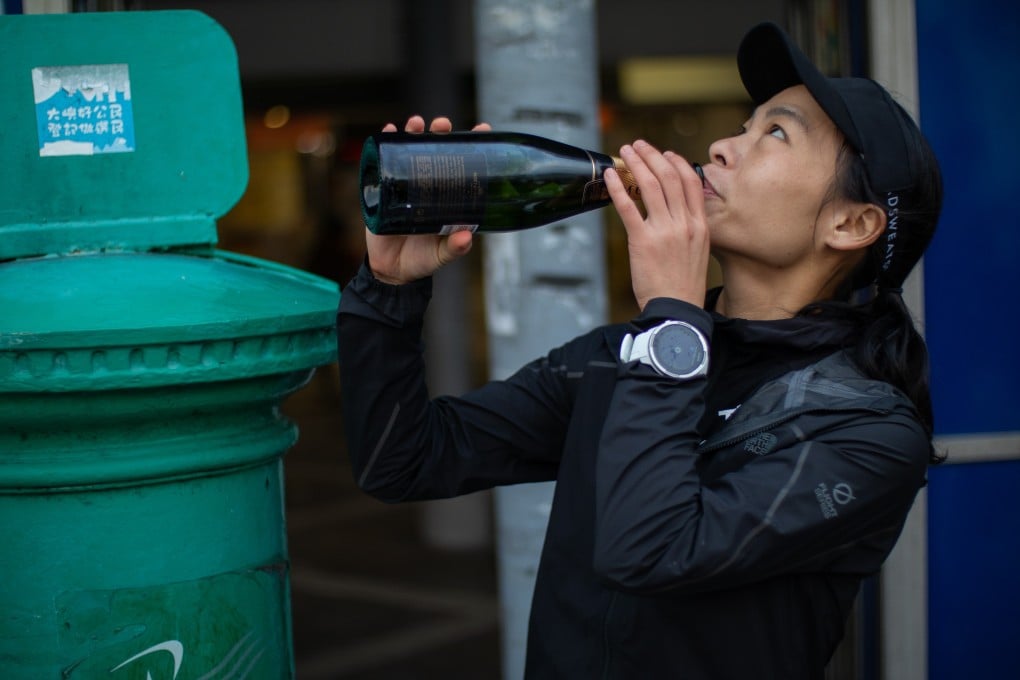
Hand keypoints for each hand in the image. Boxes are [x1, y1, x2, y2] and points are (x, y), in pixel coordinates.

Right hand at [365, 115, 491, 284]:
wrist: (391, 271)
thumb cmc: (422, 259)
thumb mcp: (441, 255)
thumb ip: (454, 248)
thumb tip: (467, 237)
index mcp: (447, 196)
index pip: (462, 164)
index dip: (471, 145)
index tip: (482, 128)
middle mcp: (428, 185)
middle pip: (435, 150)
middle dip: (440, 132)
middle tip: (442, 125)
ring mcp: (405, 185)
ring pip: (410, 151)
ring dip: (413, 132)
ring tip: (416, 123)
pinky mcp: (384, 190)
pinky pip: (383, 163)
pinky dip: (384, 145)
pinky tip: (388, 131)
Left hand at [604, 140, 709, 310]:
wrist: (676, 311)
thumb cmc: (683, 286)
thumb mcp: (698, 252)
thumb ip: (690, 229)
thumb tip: (677, 212)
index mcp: (700, 225)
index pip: (690, 182)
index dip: (677, 162)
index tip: (665, 153)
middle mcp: (684, 224)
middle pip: (669, 177)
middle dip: (652, 155)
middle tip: (638, 145)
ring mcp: (664, 231)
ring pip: (650, 186)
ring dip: (635, 164)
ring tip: (624, 152)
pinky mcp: (643, 241)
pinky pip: (628, 207)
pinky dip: (618, 188)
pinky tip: (610, 177)